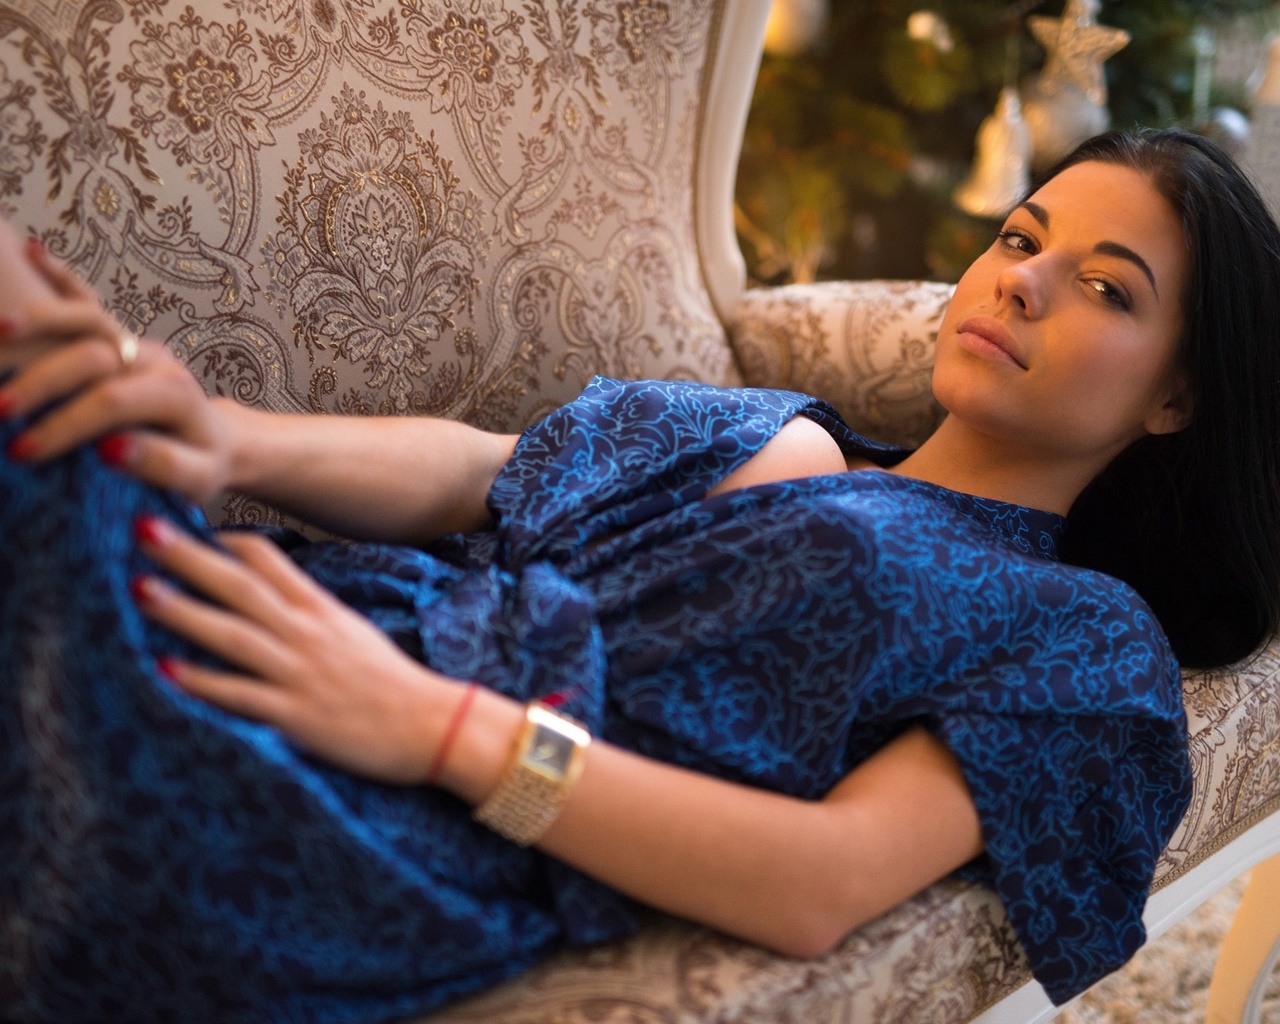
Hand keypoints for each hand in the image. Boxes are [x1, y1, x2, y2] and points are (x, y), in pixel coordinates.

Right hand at [0, 241, 233, 503]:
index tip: (26, 451)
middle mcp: (154, 359)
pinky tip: (31, 250)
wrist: (219, 440)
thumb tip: (112, 449)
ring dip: (41, 319)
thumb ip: (162, 464)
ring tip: (0, 328)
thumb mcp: (197, 477)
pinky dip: (60, 275)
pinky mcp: (119, 338)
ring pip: (87, 317)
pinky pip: (87, 299)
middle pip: (93, 353)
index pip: (113, 400)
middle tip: (0, 411)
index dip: (67, 424)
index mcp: (174, 393)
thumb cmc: (204, 463)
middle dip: (42, 380)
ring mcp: (135, 343)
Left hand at [134, 517, 453, 783]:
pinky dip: (202, 681)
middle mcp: (308, 635)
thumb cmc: (395, 683)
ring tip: (141, 589)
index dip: (227, 540)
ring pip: (233, 635)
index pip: (271, 563)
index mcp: (322, 611)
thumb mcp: (355, 633)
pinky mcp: (297, 715)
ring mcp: (300, 673)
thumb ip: (314, 614)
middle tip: (145, 531)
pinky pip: (240, 695)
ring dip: (184, 611)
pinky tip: (165, 669)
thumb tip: (279, 597)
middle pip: (240, 589)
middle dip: (190, 559)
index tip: (189, 518)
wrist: (434, 725)